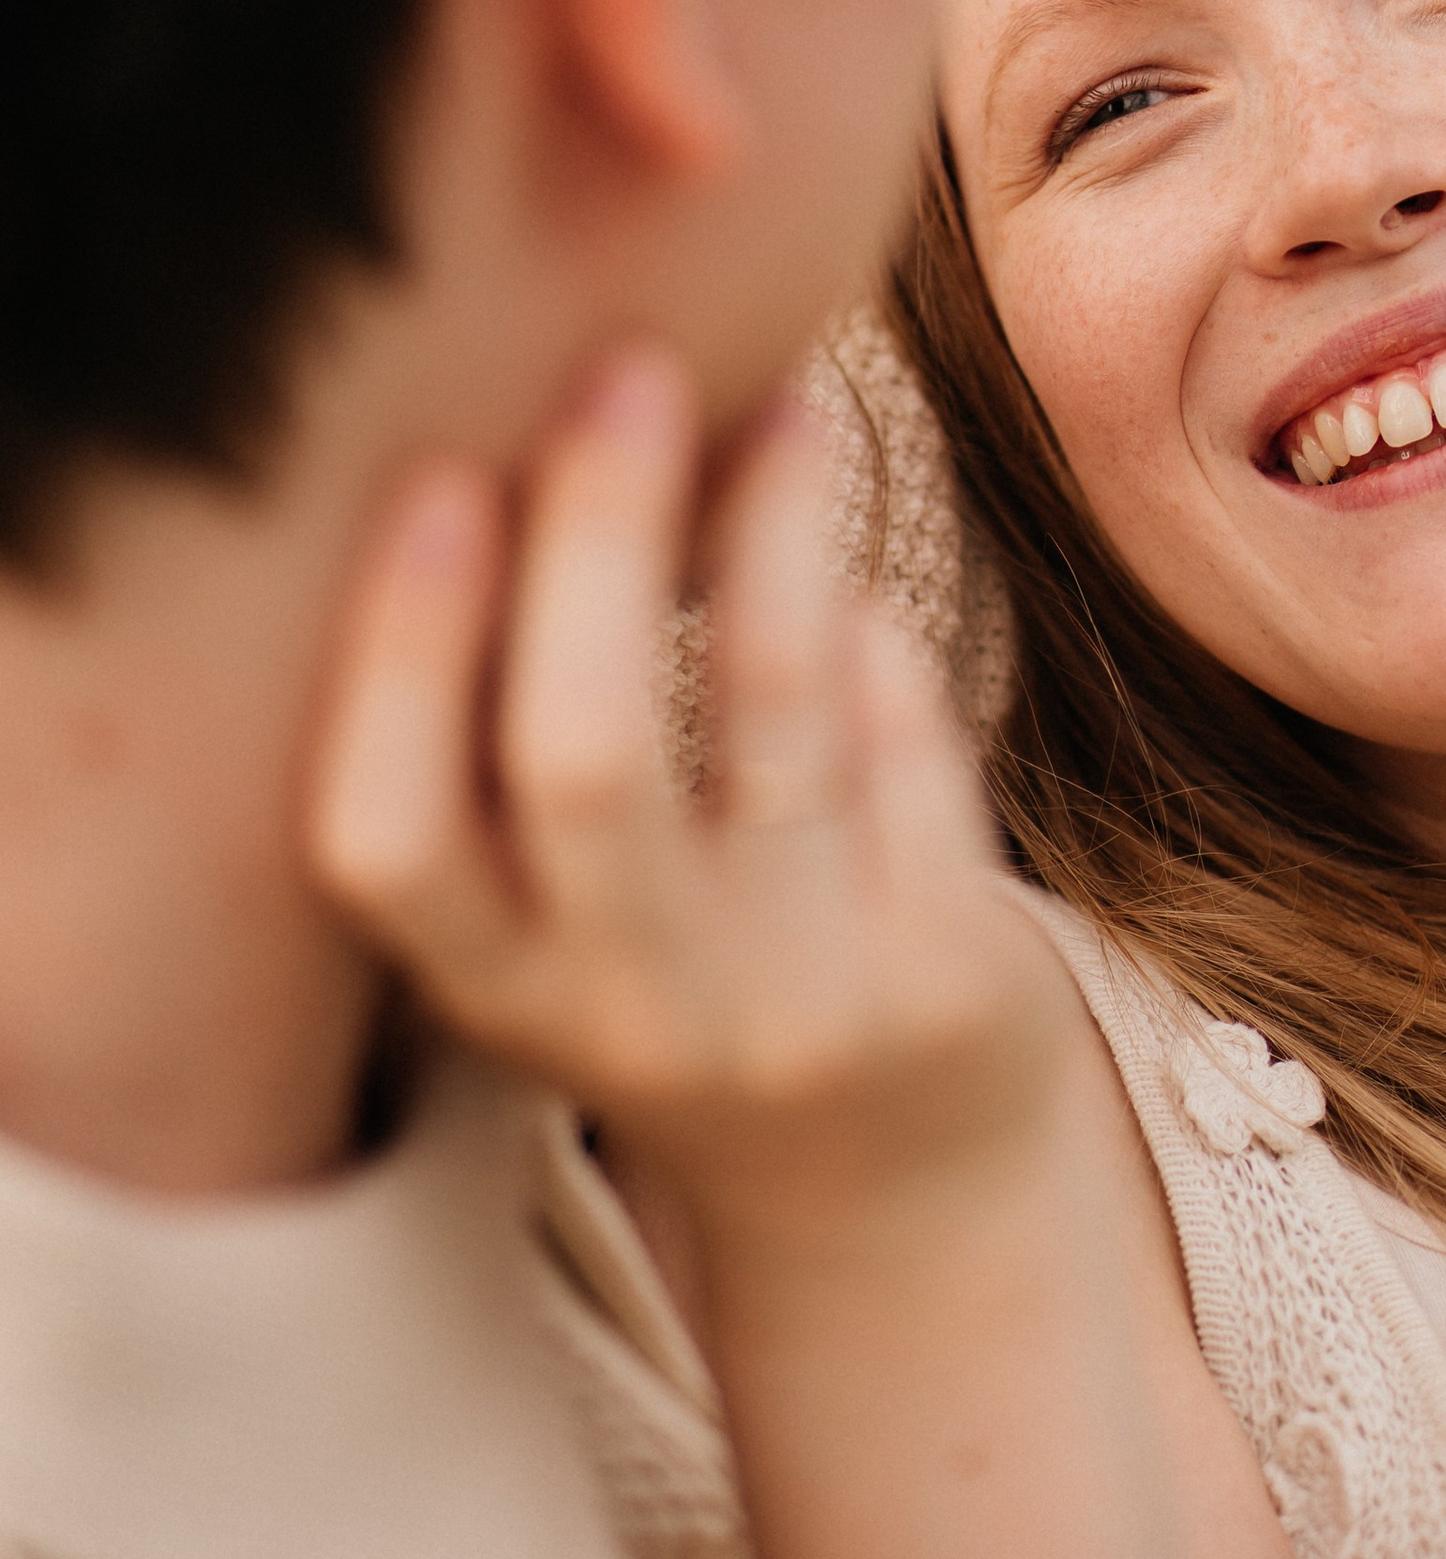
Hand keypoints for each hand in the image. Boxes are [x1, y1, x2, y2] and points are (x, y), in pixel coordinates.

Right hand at [307, 340, 1070, 1281]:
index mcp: (491, 988)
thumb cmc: (690, 971)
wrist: (894, 1186)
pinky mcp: (943, 971)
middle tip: (626, 371)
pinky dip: (872, 637)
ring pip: (776, 714)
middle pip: (586, 756)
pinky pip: (905, 741)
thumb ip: (511, 741)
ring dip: (773, 530)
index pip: (387, 836)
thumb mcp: (561, 915)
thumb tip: (527, 435)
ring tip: (785, 408)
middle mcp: (632, 1011)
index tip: (435, 476)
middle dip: (601, 539)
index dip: (402, 654)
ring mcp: (797, 1000)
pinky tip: (849, 585)